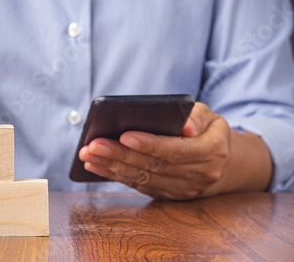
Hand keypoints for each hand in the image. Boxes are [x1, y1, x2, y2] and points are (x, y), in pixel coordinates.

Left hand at [78, 102, 271, 199]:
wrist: (224, 164)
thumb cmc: (209, 132)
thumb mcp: (211, 117)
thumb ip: (197, 118)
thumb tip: (185, 127)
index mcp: (212, 152)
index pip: (177, 150)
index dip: (150, 144)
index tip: (125, 136)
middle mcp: (199, 175)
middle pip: (154, 166)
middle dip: (120, 156)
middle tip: (93, 146)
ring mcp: (183, 189)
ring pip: (143, 179)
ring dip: (112, 168)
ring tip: (88, 155)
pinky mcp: (168, 195)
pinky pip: (139, 186)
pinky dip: (115, 176)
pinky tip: (96, 166)